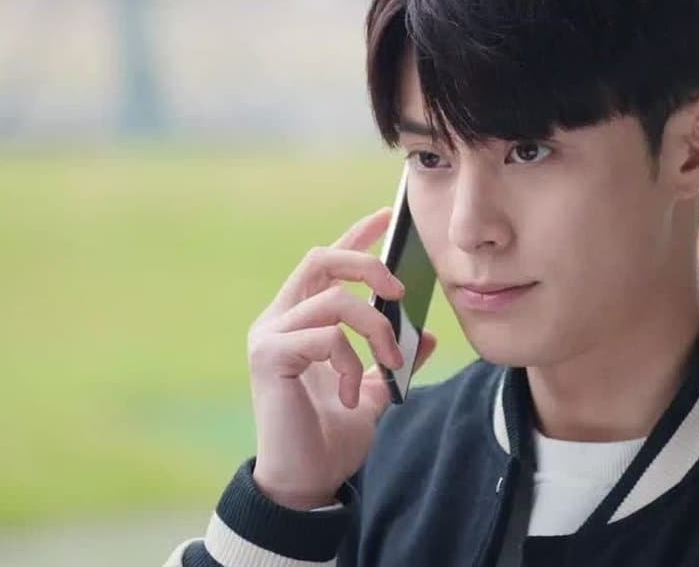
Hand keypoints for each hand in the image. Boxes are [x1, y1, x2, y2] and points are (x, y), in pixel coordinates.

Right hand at [246, 207, 437, 509]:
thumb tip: (429, 334)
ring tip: (389, 364)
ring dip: (375, 329)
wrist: (305, 482)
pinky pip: (324, 337)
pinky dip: (349, 362)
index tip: (388, 216)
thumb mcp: (374, 392)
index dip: (355, 235)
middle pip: (321, 258)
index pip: (326, 262)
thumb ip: (394, 361)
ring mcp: (269, 336)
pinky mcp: (269, 357)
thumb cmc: (330, 437)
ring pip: (334, 300)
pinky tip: (347, 394)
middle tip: (400, 291)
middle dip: (367, 264)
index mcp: (300, 319)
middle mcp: (278, 319)